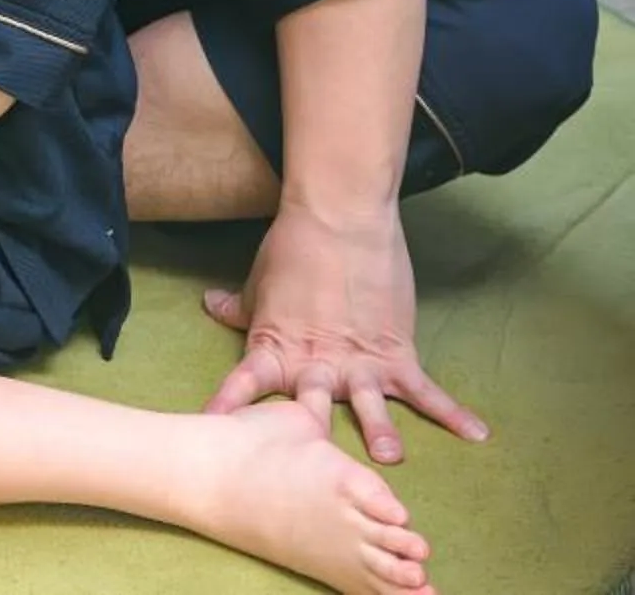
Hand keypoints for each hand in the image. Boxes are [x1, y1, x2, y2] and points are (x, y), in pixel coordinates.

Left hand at [204, 204, 484, 463]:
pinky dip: (453, 412)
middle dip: (310, 440)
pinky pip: (427, 390)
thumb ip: (240, 307)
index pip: (245, 383)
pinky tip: (478, 433)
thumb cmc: (293, 248)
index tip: (212, 433)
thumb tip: (212, 305)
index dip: (229, 407)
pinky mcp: (397, 352)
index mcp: (277, 347)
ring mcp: (359, 361)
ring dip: (380, 432)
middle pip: (309, 410)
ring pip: (368, 406)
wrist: (339, 219)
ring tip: (389, 459)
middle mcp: (316, 363)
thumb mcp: (260, 283)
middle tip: (313, 471)